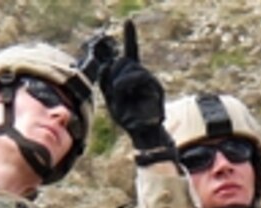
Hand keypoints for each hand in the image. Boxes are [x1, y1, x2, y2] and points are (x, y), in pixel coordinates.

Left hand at [98, 20, 170, 150]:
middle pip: (124, 61)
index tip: (129, 21)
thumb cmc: (127, 117)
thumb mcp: (111, 97)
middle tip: (114, 91)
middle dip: (114, 73)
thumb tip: (105, 65)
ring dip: (120, 81)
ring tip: (120, 95)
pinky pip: (139, 76)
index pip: (131, 52)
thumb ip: (107, 80)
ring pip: (130, 68)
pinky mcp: (155, 88)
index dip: (130, 37)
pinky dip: (127, 81)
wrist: (142, 134)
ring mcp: (150, 81)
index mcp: (132, 76)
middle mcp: (143, 75)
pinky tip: (123, 89)